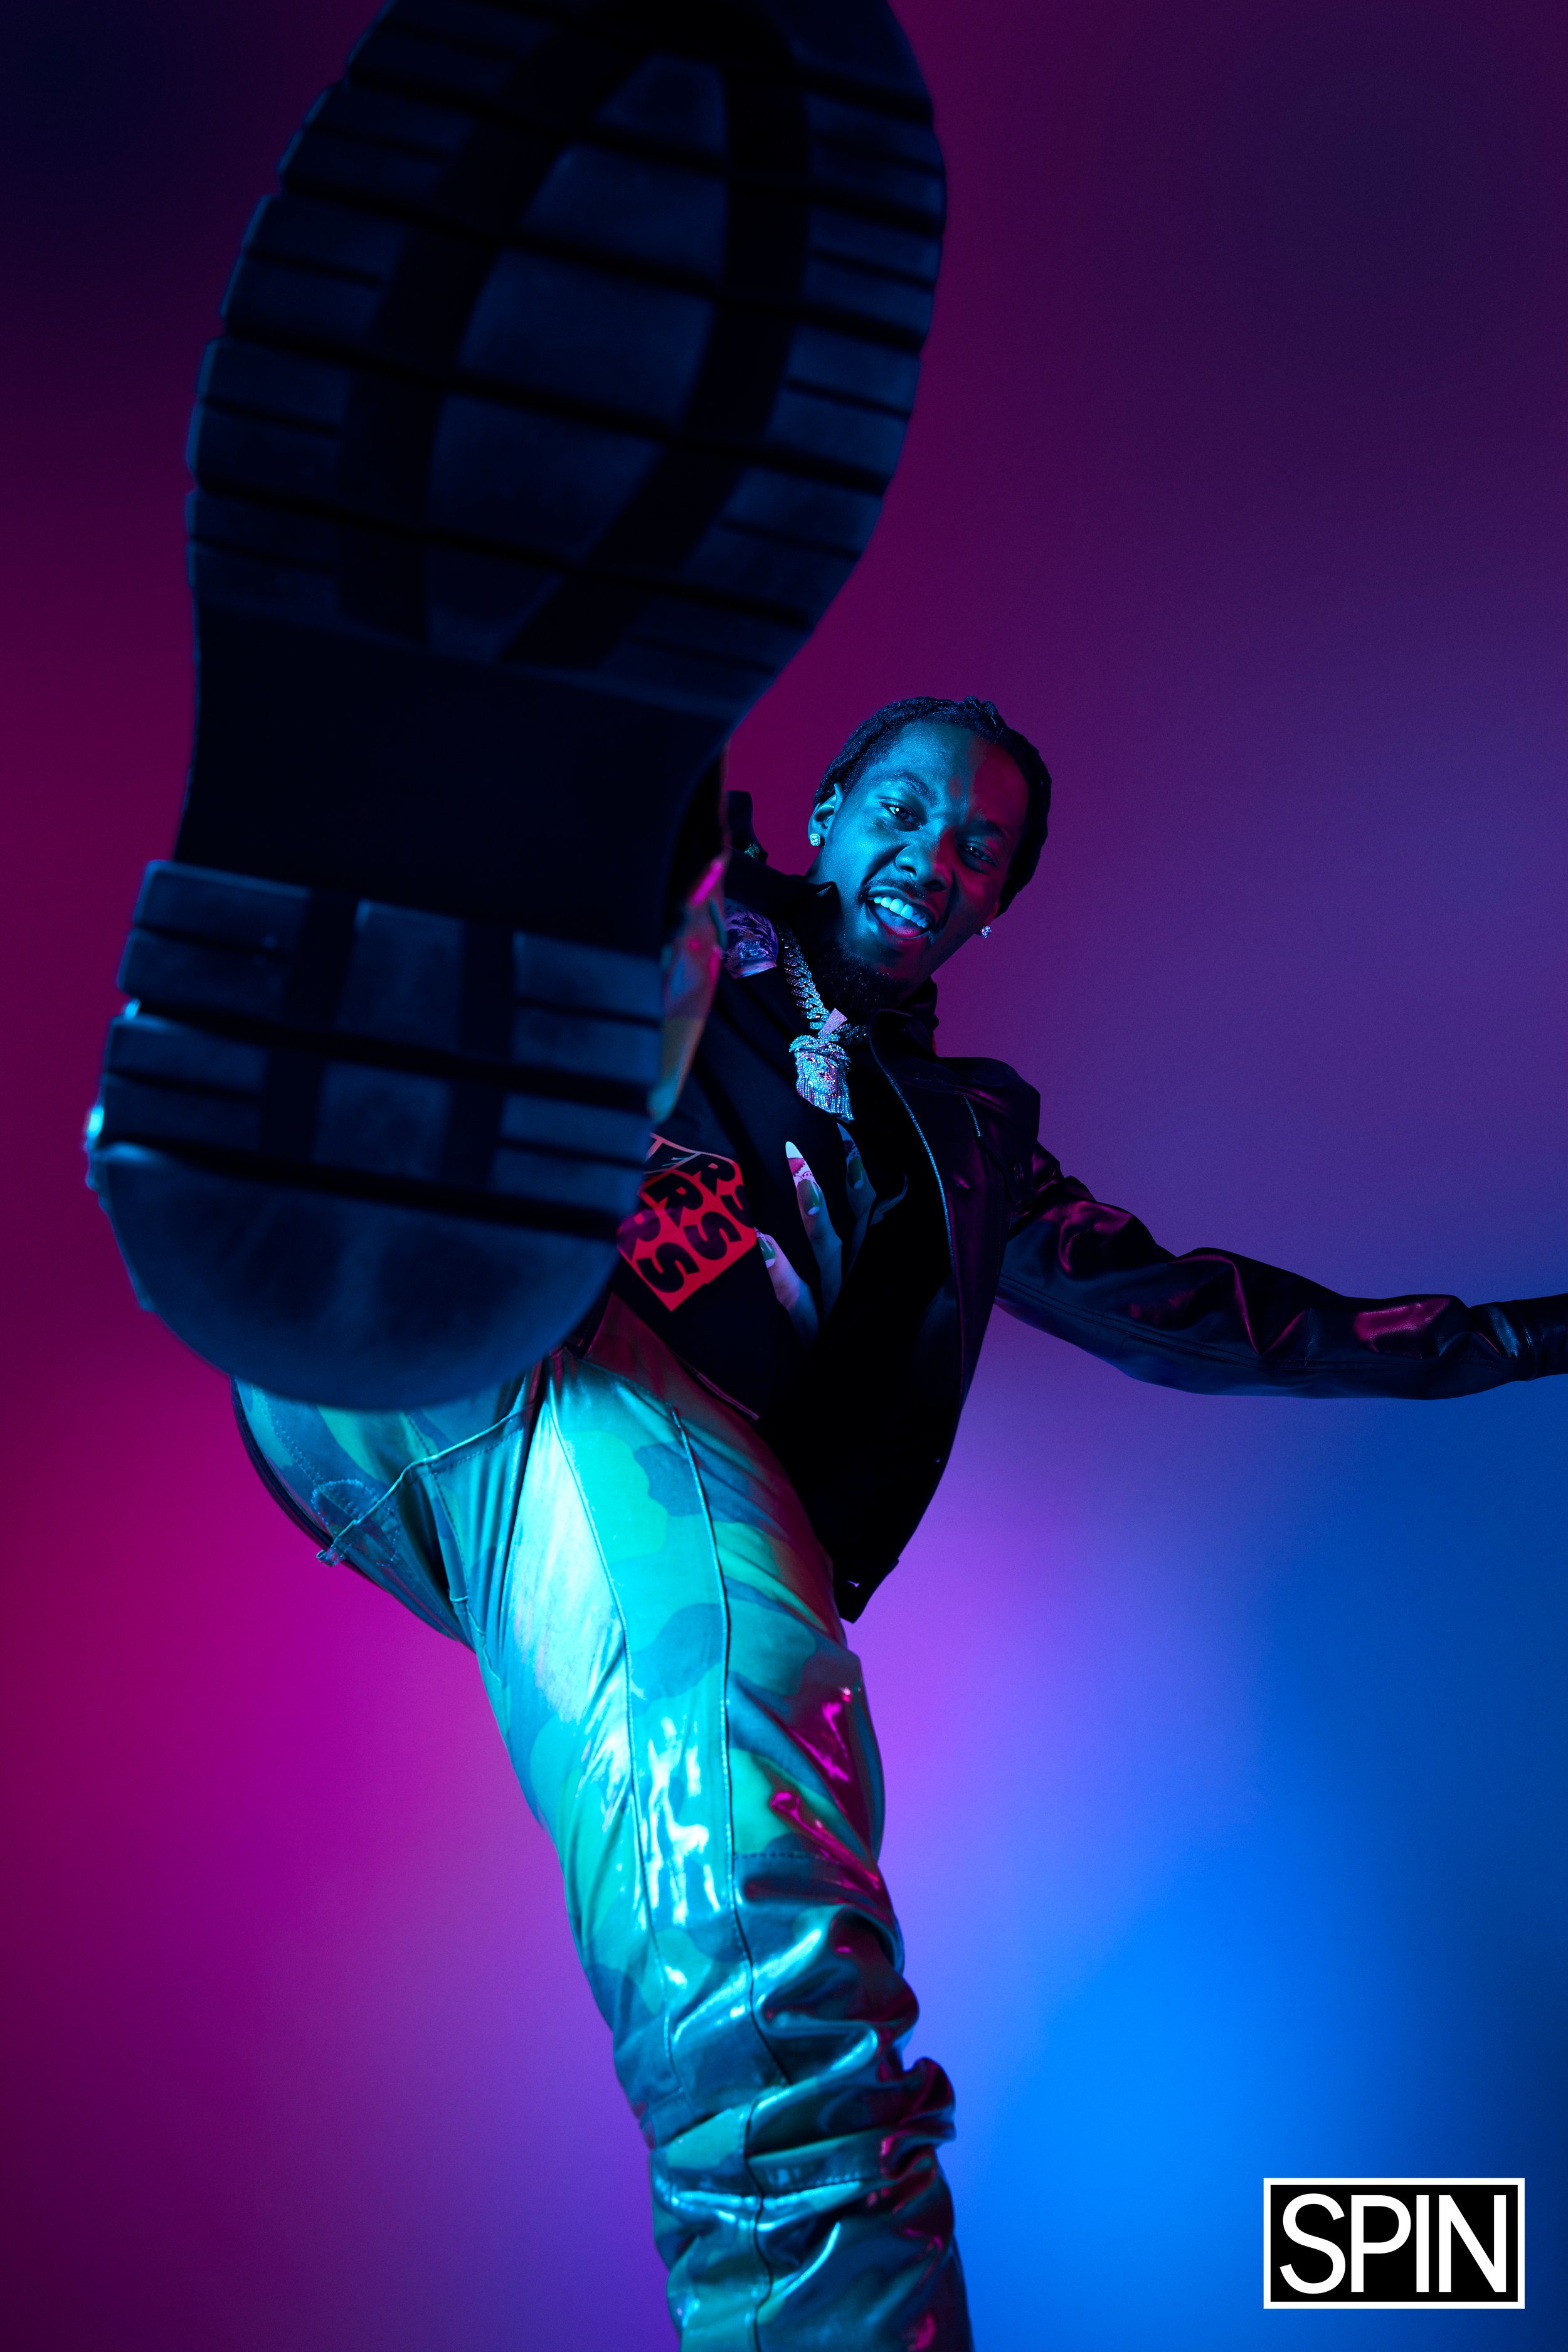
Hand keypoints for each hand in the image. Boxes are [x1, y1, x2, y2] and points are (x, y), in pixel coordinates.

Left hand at [758, 1128, 879, 1346]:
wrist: (853, 1420)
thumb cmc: (860, 1367)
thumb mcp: (868, 1321)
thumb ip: (861, 1282)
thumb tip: (844, 1238)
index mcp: (874, 1277)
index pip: (875, 1216)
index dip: (864, 1177)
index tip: (854, 1134)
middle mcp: (859, 1283)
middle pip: (857, 1221)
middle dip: (849, 1177)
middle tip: (838, 1129)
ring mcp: (838, 1305)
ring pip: (829, 1248)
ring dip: (814, 1209)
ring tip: (799, 1171)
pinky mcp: (815, 1332)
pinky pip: (796, 1297)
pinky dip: (780, 1270)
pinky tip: (763, 1240)